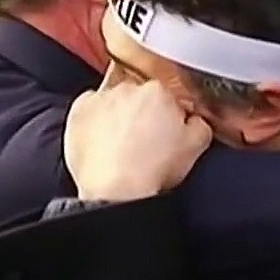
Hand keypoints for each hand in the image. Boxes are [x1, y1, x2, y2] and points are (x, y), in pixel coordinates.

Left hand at [64, 74, 211, 201]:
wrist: (116, 190)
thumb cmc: (151, 170)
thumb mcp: (195, 147)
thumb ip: (199, 124)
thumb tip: (196, 119)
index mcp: (160, 92)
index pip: (166, 94)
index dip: (166, 114)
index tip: (163, 129)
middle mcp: (129, 89)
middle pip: (138, 94)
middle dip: (141, 111)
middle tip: (143, 138)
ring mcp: (102, 98)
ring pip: (113, 98)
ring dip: (117, 113)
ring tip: (120, 143)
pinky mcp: (80, 110)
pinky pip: (89, 106)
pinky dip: (94, 118)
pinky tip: (102, 139)